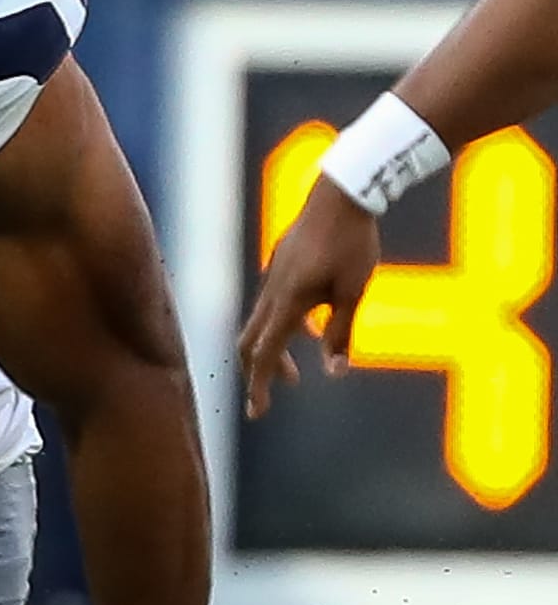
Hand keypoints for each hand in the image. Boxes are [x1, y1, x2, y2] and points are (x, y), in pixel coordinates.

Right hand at [237, 174, 379, 417]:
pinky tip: (314, 315)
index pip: (264, 355)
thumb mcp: (354, 293)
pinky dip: (284, 321)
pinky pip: (272, 301)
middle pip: (250, 343)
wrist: (343, 191)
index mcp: (288, 303)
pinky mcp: (280, 262)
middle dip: (261, 370)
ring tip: (305, 352)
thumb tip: (335, 373)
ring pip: (260, 321)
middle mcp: (273, 291)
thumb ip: (342, 334)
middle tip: (282, 388)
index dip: (258, 387)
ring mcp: (273, 275)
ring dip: (275, 344)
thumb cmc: (353, 242)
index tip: (257, 413)